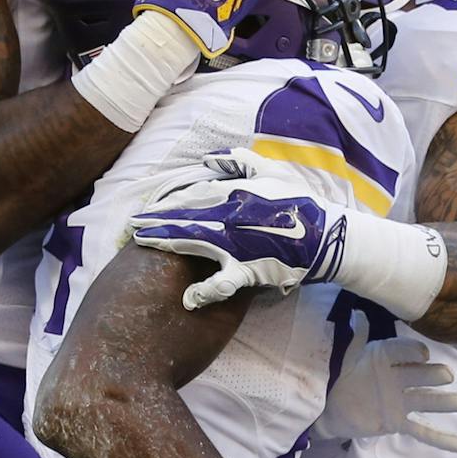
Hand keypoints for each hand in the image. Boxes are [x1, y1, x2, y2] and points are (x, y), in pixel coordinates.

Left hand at [130, 181, 347, 309]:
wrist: (324, 235)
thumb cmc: (299, 202)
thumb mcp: (271, 171)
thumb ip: (239, 161)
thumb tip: (208, 158)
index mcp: (234, 194)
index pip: (190, 196)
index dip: (165, 202)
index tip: (145, 207)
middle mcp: (229, 217)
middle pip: (183, 218)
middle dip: (155, 222)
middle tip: (132, 226)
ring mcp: (236, 244)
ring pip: (192, 243)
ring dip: (165, 242)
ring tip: (143, 244)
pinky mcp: (248, 270)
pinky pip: (222, 283)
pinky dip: (205, 292)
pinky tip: (189, 298)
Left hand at [315, 332, 456, 453]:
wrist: (328, 406)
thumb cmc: (339, 376)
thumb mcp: (344, 357)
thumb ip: (355, 339)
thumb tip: (358, 314)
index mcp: (385, 357)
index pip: (401, 350)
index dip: (412, 351)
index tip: (422, 355)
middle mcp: (398, 377)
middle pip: (421, 375)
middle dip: (434, 375)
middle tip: (446, 376)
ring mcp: (401, 401)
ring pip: (427, 400)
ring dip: (445, 402)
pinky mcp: (398, 422)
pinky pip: (422, 430)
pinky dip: (441, 438)